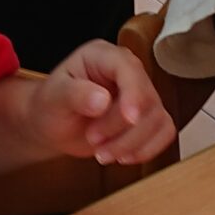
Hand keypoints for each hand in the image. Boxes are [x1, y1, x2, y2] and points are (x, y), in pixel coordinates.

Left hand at [31, 41, 174, 165]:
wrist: (53, 124)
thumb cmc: (50, 105)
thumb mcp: (53, 98)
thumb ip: (75, 95)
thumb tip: (102, 100)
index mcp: (103, 56)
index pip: (130, 69)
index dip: (133, 94)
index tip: (129, 119)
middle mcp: (127, 71)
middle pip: (147, 99)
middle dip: (122, 128)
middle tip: (92, 141)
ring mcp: (141, 94)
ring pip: (157, 119)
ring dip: (130, 143)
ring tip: (101, 154)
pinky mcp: (148, 117)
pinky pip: (164, 132)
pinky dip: (147, 149)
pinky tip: (124, 157)